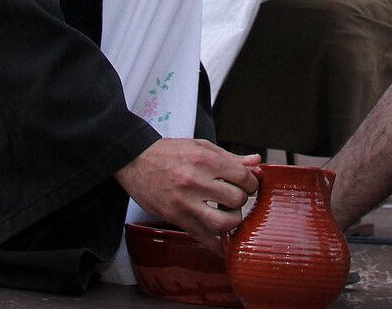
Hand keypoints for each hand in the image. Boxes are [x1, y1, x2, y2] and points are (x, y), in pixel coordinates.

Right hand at [114, 139, 260, 249]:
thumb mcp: (200, 146)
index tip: (246, 185)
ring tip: (228, 214)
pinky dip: (216, 245)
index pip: (244, 178)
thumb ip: (230, 157)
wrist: (135, 160)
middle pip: (237, 200)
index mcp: (206, 160)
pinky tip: (223, 244)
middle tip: (235, 197)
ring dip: (232, 220)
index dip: (250, 183)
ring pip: (224, 222)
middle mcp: (197, 181)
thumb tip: (257, 162)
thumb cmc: (169, 152)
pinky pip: (202, 237)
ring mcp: (186, 202)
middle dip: (241, 200)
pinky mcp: (176, 218)